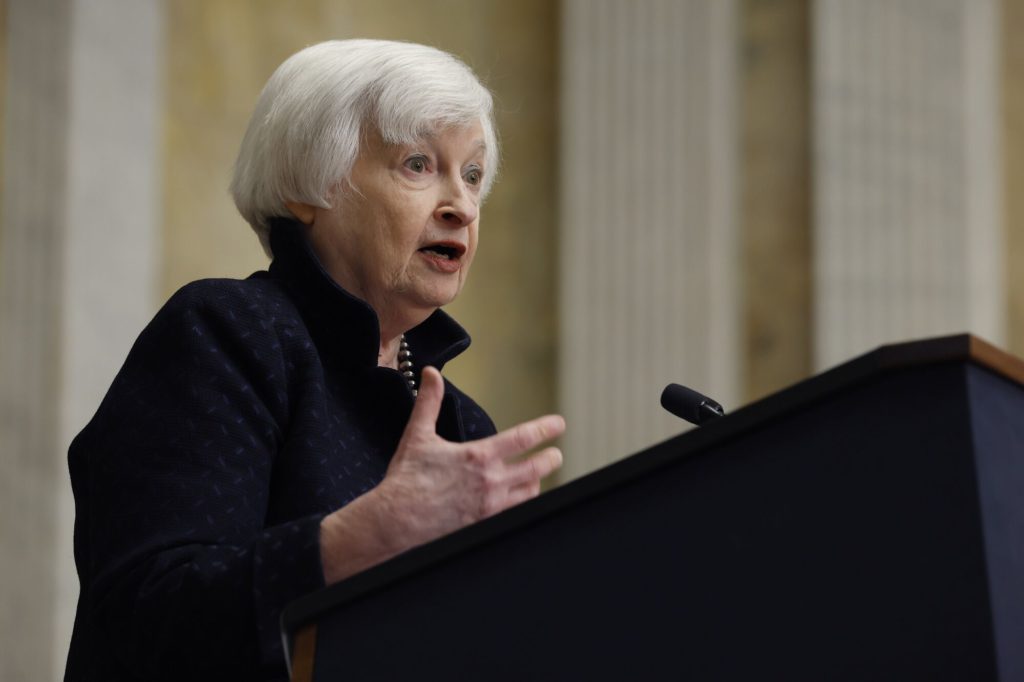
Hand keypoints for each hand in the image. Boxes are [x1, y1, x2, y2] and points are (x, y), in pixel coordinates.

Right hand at [376, 365, 564, 546]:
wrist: (395, 523)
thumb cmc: (406, 480)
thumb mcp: (417, 435)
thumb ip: (429, 402)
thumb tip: (431, 374)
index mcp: (478, 457)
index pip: (523, 439)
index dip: (545, 429)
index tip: (559, 424)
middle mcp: (490, 482)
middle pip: (536, 468)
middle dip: (550, 459)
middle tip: (555, 454)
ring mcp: (490, 507)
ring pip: (528, 493)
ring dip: (536, 482)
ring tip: (537, 476)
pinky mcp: (483, 525)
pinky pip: (513, 514)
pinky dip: (519, 504)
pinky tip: (517, 501)